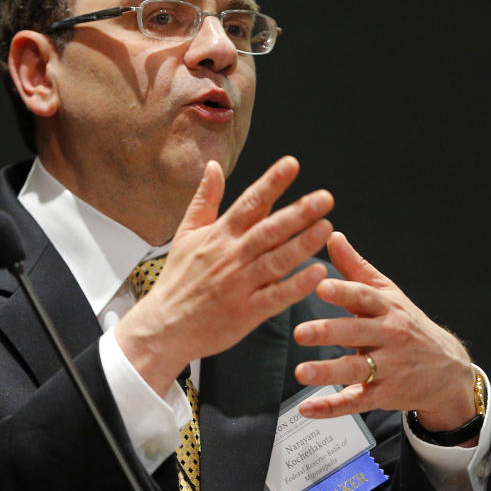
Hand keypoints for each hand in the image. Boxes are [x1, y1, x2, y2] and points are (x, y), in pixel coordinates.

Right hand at [115, 156, 333, 395]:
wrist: (163, 327)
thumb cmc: (177, 280)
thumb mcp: (185, 233)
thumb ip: (204, 199)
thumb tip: (213, 165)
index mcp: (219, 235)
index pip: (249, 202)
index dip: (271, 182)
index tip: (292, 164)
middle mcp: (231, 256)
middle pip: (269, 230)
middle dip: (298, 212)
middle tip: (325, 197)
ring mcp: (239, 285)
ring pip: (276, 261)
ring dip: (302, 244)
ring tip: (326, 227)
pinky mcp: (246, 313)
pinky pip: (275, 298)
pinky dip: (296, 286)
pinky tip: (316, 273)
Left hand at [293, 232, 477, 435]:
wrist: (448, 369)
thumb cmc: (407, 324)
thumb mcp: (387, 293)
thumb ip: (355, 268)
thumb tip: (332, 235)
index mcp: (386, 308)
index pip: (364, 297)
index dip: (343, 291)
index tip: (321, 285)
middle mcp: (388, 337)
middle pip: (357, 333)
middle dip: (328, 332)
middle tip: (300, 332)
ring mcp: (387, 368)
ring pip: (355, 370)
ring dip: (327, 372)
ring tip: (301, 372)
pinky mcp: (382, 395)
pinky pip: (355, 402)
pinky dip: (331, 407)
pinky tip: (308, 408)